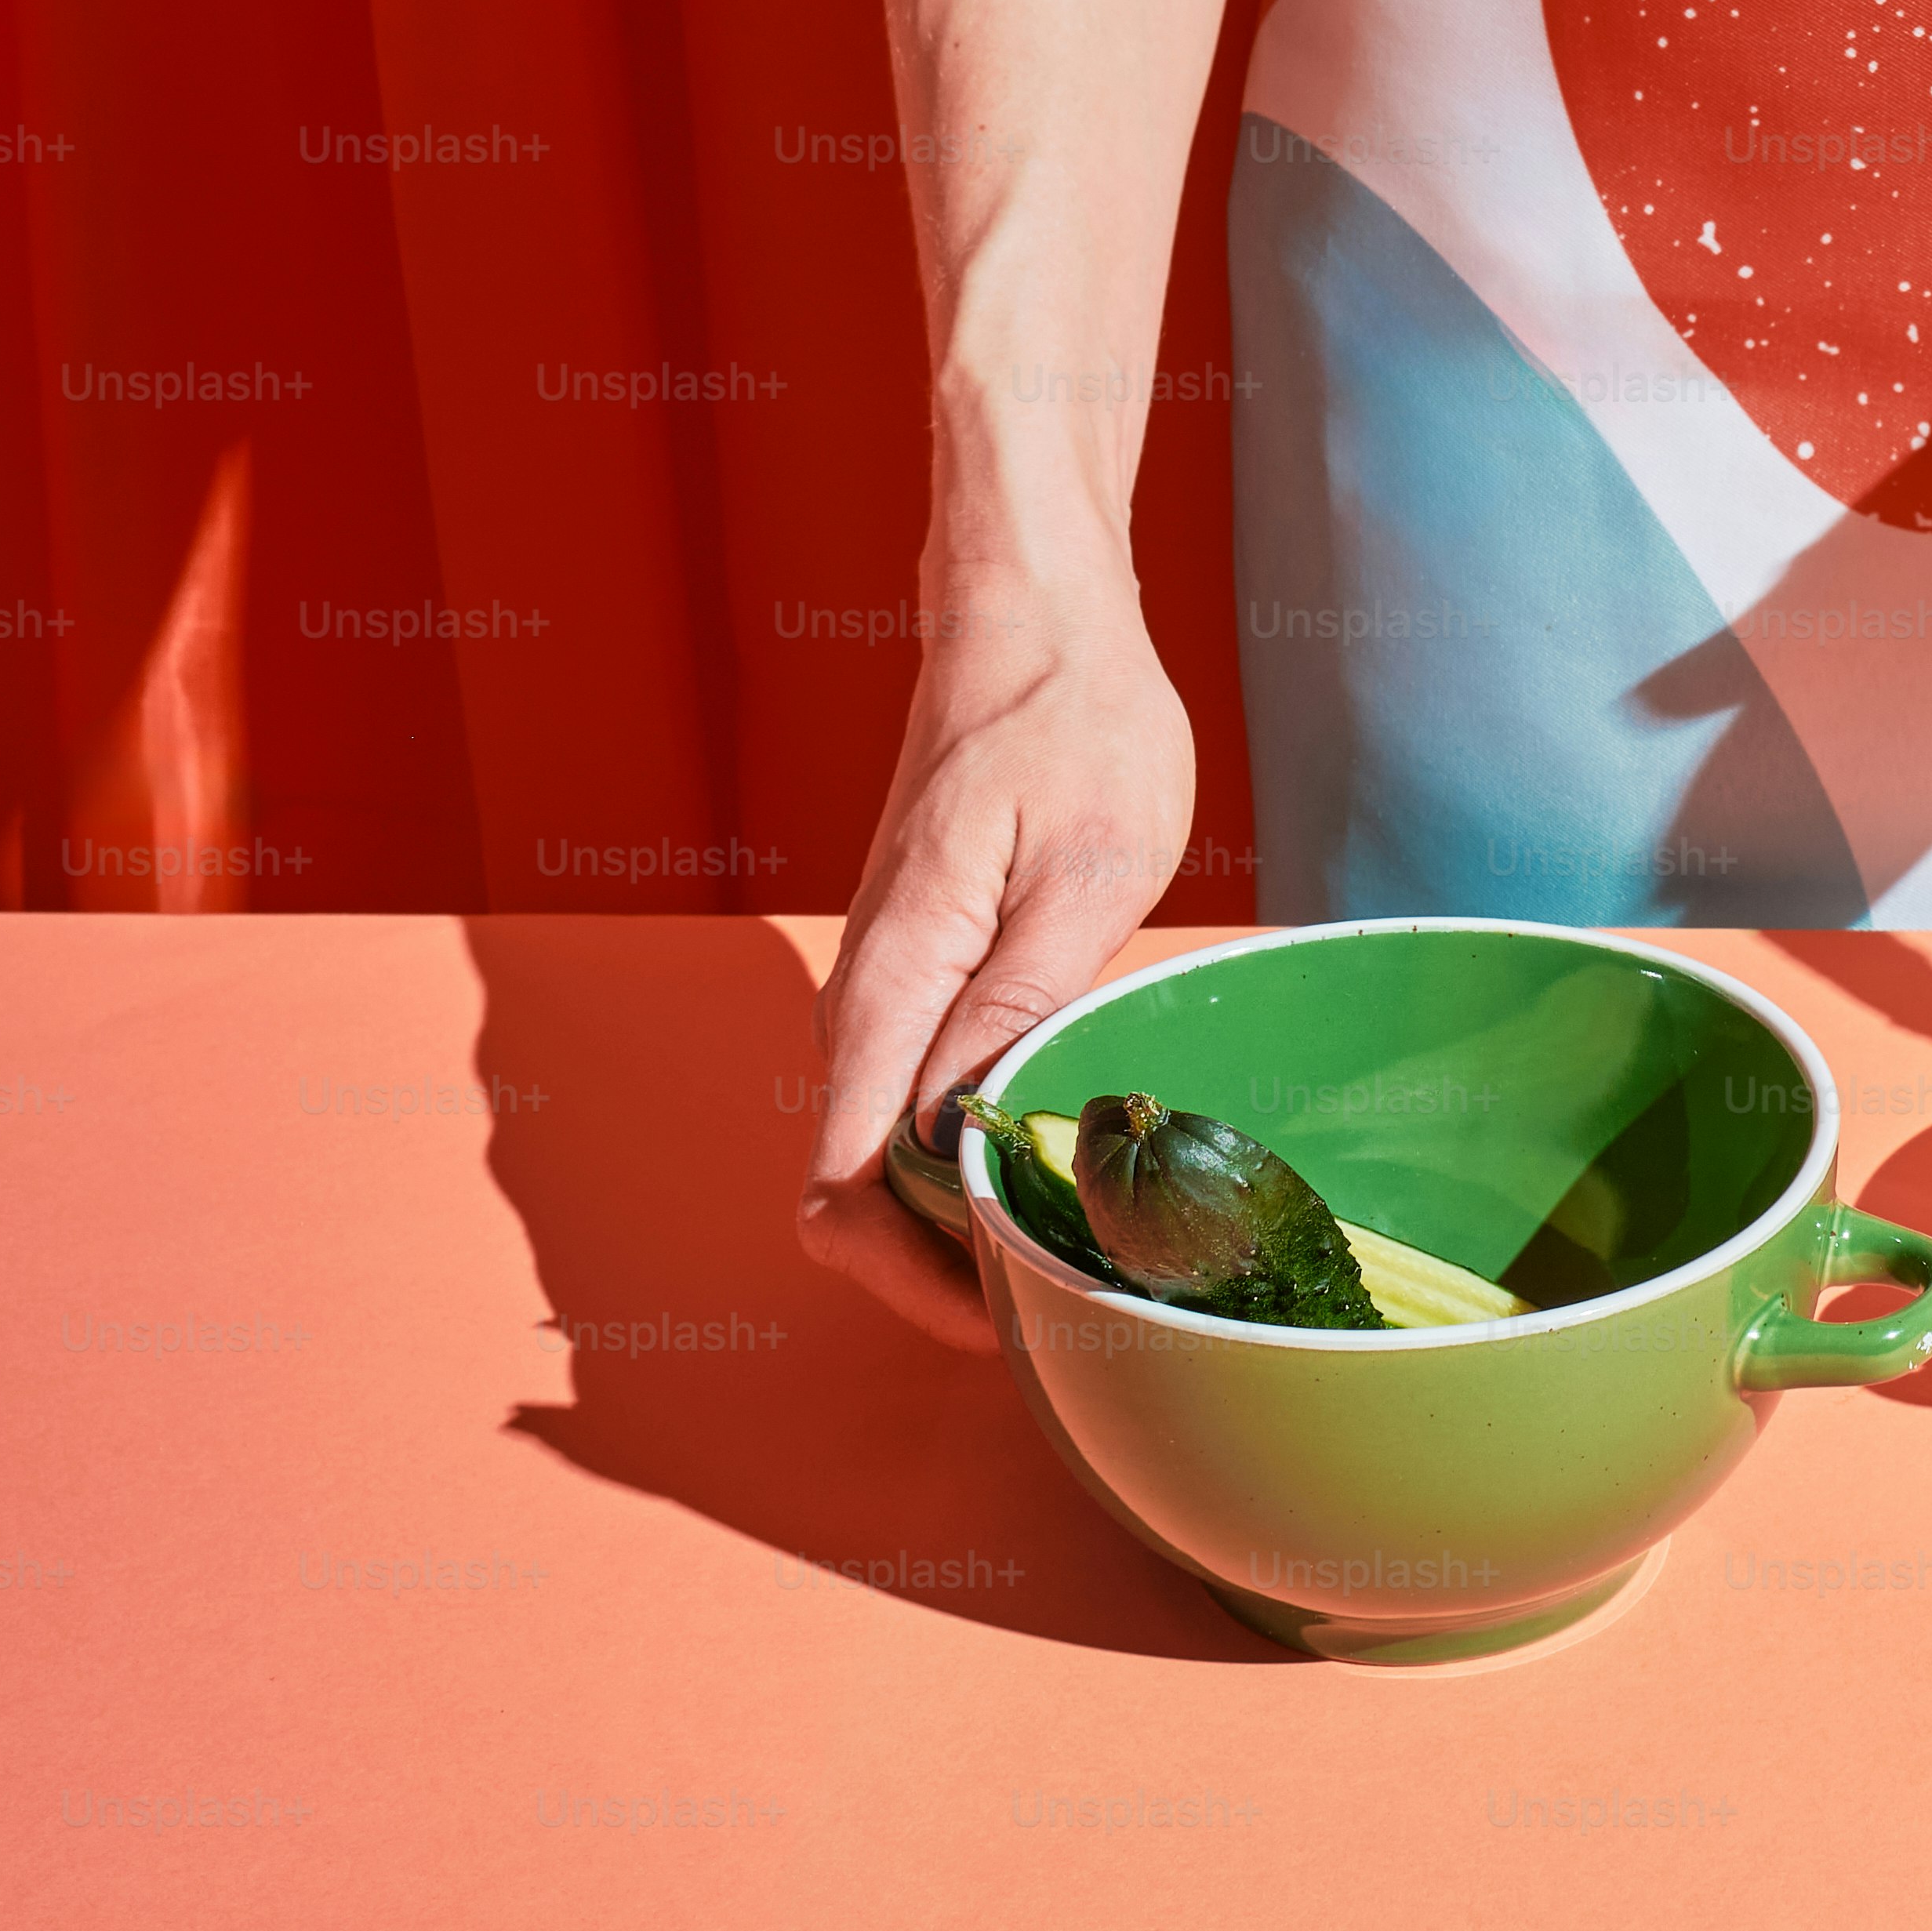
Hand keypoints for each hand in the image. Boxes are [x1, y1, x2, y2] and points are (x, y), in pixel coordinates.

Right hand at [797, 573, 1197, 1350]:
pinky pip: (912, 1102)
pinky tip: (1062, 1163)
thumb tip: (964, 1134)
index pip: (844, 1186)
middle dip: (948, 1271)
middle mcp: (858, 1002)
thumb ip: (1021, 1005)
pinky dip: (972, 1158)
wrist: (1027, 618)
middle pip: (856, 1196)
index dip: (919, 1279)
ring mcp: (878, 992)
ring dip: (965, 1219)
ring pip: (886, 1156)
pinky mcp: (912, 977)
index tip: (1021, 1312)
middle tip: (1081, 1299)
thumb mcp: (1087, 867)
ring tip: (1086, 1247)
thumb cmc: (1077, 723)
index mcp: (891, 982)